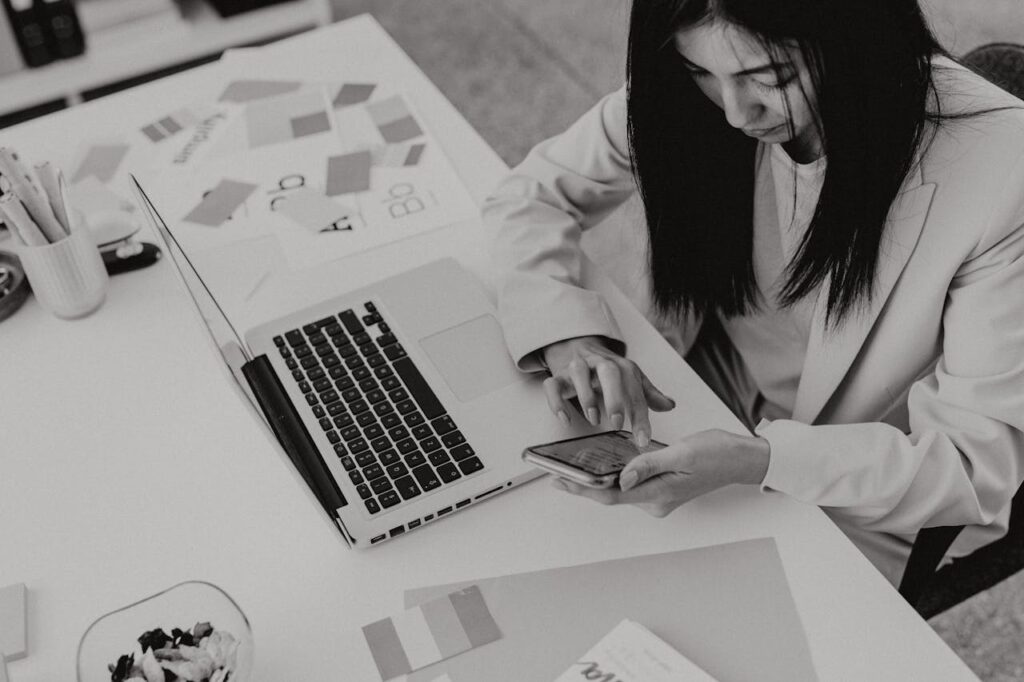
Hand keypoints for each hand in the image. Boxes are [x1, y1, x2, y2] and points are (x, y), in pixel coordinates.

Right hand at [541, 336, 674, 446]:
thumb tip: (670, 405)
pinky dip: (556, 402)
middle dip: (615, 397)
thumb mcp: (630, 378)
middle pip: (609, 372)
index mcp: (621, 366)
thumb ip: (648, 394)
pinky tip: (565, 419)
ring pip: (579, 374)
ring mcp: (577, 368)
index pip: (634, 390)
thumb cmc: (607, 369)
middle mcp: (600, 363)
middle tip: (618, 424)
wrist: (578, 345)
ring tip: (594, 419)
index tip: (643, 439)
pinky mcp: (558, 376)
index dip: (640, 415)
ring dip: (587, 397)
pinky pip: (552, 385)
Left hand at [551, 429, 769, 516]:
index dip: (581, 489)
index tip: (558, 480)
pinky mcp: (660, 489)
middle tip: (554, 472)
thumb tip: (621, 478)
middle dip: (582, 485)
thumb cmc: (717, 453)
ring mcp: (658, 497)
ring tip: (570, 468)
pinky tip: (600, 465)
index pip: (611, 495)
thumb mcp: (682, 452)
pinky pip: (631, 484)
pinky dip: (613, 476)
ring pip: (619, 490)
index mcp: (659, 494)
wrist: (741, 459)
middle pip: (610, 495)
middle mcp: (656, 501)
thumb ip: (648, 464)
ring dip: (596, 480)